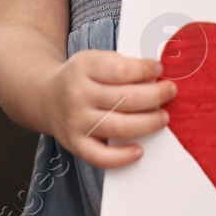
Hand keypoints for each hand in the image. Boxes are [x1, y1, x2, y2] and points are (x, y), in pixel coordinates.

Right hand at [44, 50, 175, 167]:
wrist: (44, 97)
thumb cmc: (79, 78)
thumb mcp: (92, 59)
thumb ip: (119, 63)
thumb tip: (156, 73)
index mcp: (82, 67)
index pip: (120, 69)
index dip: (145, 70)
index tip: (160, 69)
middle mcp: (77, 95)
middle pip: (125, 99)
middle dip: (155, 95)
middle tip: (170, 92)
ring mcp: (76, 121)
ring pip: (120, 127)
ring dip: (149, 123)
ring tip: (163, 117)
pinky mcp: (75, 143)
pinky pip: (101, 157)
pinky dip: (122, 157)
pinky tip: (139, 150)